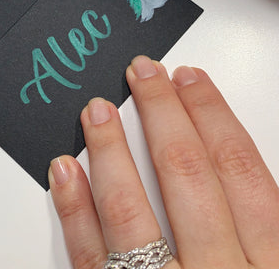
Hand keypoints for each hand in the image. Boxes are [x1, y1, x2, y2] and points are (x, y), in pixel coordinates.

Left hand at [49, 55, 278, 268]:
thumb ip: (259, 226)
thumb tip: (225, 154)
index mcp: (266, 264)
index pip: (237, 167)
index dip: (211, 112)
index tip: (189, 78)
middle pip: (184, 172)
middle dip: (161, 111)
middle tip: (141, 74)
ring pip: (129, 208)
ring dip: (109, 150)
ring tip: (96, 110)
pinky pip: (90, 257)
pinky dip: (74, 210)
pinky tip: (65, 172)